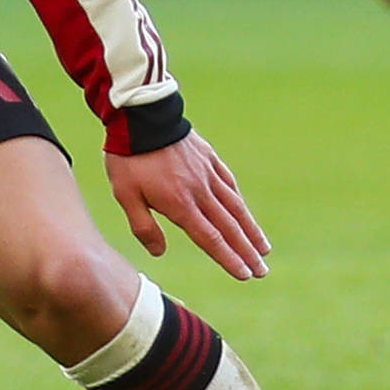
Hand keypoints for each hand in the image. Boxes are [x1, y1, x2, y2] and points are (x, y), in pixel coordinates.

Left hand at [105, 131, 270, 279]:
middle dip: (247, 251)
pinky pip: (229, 183)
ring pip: (235, 206)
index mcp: (180, 203)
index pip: (210, 238)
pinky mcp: (209, 158)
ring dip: (251, 229)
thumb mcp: (125, 195)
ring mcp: (208, 173)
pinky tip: (244, 211)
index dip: (228, 258)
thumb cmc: (129, 158)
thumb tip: (159, 253)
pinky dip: (239, 201)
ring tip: (264, 248)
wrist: (141, 115)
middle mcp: (200, 191)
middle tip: (262, 271)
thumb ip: (143, 226)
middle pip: (229, 227)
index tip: (244, 274)